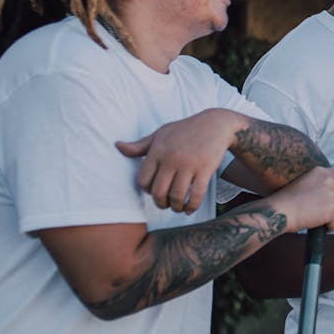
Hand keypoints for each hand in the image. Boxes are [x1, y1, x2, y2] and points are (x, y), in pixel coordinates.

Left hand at [118, 109, 245, 212]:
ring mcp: (189, 164)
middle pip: (158, 192)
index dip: (147, 191)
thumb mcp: (161, 134)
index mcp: (158, 150)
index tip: (155, 192)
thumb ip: (140, 145)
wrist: (216, 123)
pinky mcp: (205, 169)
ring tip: (178, 207)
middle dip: (161, 204)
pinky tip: (190, 209)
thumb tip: (117, 146)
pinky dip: (192, 206)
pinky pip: (196, 194)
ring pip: (176, 196)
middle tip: (165, 204)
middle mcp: (171, 158)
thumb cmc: (185, 130)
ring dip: (176, 207)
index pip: (143, 180)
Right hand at [270, 168, 333, 232]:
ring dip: (333, 218)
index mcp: (321, 171)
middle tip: (327, 214)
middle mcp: (330, 180)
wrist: (280, 211)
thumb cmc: (285, 202)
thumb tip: (332, 197)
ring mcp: (332, 194)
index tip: (332, 200)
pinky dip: (330, 228)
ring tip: (320, 222)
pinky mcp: (332, 209)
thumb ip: (319, 186)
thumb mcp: (304, 184)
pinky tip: (320, 228)